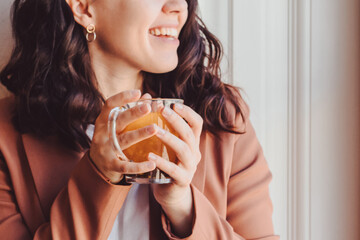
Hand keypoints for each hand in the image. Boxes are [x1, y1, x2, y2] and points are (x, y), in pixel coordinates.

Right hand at [89, 90, 156, 182]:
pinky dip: (139, 166)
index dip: (123, 97)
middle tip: (148, 107)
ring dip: (140, 133)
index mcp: (103, 120)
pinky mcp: (111, 165)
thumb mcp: (116, 125)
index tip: (138, 92)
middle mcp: (103, 133)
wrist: (97, 166)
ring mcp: (105, 150)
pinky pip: (125, 167)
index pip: (110, 104)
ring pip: (125, 140)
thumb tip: (147, 95)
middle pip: (119, 121)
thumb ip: (130, 110)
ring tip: (155, 128)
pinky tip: (152, 164)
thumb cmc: (111, 139)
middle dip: (134, 113)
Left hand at [148, 103, 202, 235]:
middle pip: (189, 133)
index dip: (187, 113)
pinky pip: (173, 170)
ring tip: (155, 131)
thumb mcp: (167, 146)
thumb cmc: (166, 163)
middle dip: (176, 120)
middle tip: (162, 110)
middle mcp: (194, 153)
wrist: (170, 192)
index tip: (173, 104)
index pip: (196, 123)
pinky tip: (149, 156)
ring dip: (169, 138)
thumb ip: (162, 128)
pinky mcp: (182, 180)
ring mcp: (190, 167)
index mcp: (192, 142)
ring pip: (183, 149)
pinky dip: (161, 162)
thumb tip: (147, 101)